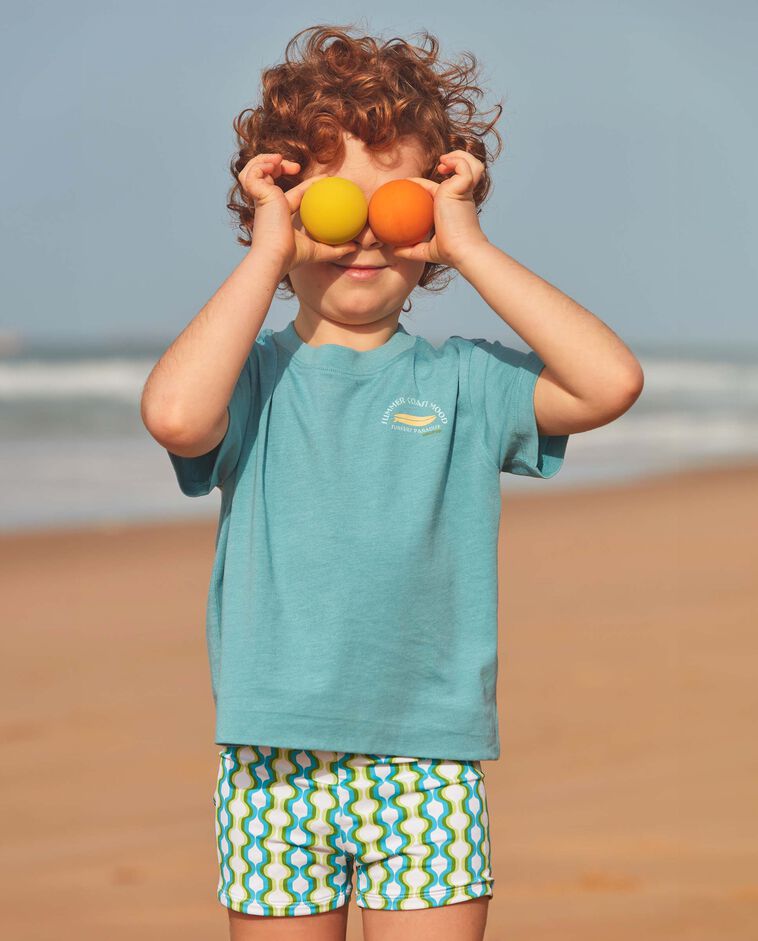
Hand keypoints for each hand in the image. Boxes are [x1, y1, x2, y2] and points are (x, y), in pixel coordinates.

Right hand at [239, 154, 357, 276]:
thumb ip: (336, 249)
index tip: (325, 179)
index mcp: (282, 214)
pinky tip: (276, 163)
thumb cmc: (293, 256)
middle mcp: (269, 204)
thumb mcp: (319, 251)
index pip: (295, 195)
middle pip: (268, 180)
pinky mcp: (257, 194)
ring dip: (265, 160)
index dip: (308, 185)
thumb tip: (355, 248)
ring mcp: (261, 198)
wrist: (276, 255)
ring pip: (254, 171)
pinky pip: (254, 172)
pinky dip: (262, 164)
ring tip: (279, 160)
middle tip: (296, 166)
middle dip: (278, 166)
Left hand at [392, 150, 489, 269]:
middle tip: (441, 165)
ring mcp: (463, 191)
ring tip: (444, 160)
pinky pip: (463, 167)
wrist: (461, 251)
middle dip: (457, 162)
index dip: (433, 183)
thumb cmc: (448, 252)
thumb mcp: (426, 250)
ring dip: (460, 157)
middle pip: (466, 172)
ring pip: (470, 165)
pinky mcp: (464, 187)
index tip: (415, 183)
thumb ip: (411, 250)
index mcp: (454, 207)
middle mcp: (461, 196)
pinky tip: (444, 164)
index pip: (445, 188)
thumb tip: (393, 251)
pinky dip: (457, 160)